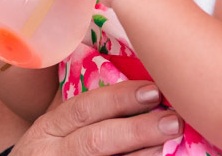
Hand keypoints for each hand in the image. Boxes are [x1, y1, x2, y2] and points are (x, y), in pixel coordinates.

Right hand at [11, 81, 182, 154]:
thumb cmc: (48, 151)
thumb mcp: (53, 129)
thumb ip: (79, 110)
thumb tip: (125, 72)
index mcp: (49, 127)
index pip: (83, 108)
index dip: (118, 99)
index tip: (152, 90)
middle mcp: (54, 152)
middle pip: (96, 140)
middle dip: (137, 130)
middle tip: (173, 121)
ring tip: (169, 144)